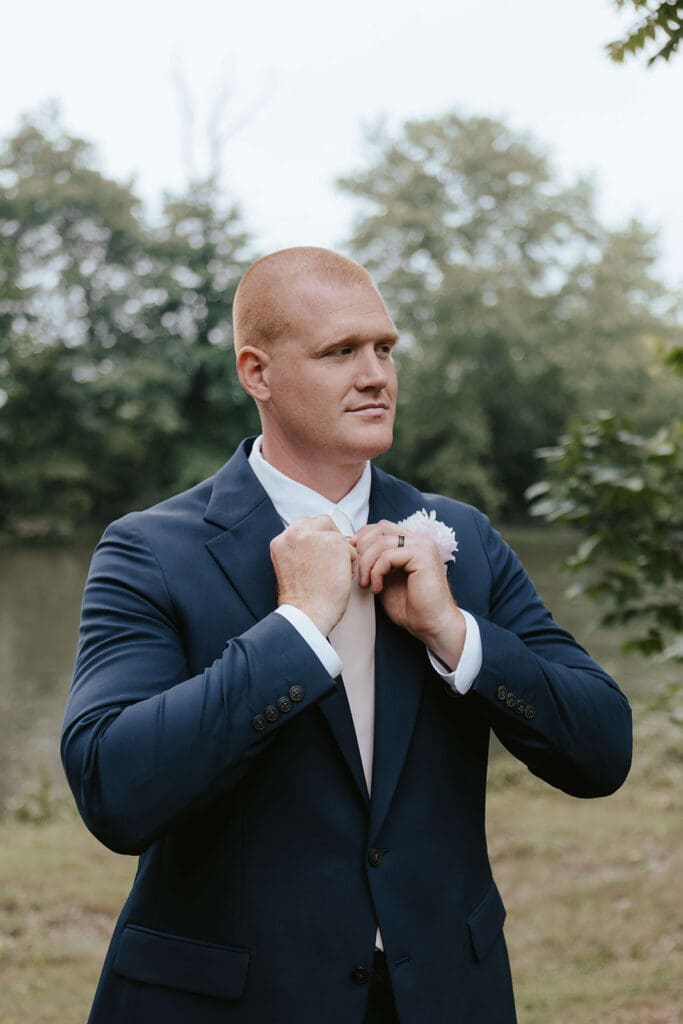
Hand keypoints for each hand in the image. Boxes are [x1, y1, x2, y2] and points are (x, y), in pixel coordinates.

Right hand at [270, 515, 356, 635]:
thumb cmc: (301, 600)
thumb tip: (319, 543)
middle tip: (334, 562)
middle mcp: (295, 533)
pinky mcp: (335, 544)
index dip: (318, 539)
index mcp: (280, 540)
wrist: (306, 615)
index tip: (321, 556)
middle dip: (331, 539)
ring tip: (332, 576)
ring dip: (340, 555)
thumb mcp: (289, 567)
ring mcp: (315, 536)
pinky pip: (352, 551)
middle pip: (323, 522)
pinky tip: (339, 581)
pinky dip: (350, 566)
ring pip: (338, 536)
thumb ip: (299, 550)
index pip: (305, 525)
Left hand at [353, 520, 465, 669]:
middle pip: (380, 528)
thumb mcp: (385, 579)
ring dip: (367, 563)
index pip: (381, 527)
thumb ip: (375, 562)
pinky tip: (377, 588)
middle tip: (357, 572)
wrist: (431, 625)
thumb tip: (353, 549)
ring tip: (366, 584)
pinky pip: (388, 556)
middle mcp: (419, 541)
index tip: (352, 557)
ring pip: (381, 541)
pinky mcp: (423, 557)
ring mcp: (423, 547)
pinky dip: (377, 572)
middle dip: (362, 548)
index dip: (362, 538)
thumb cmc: (411, 607)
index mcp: (412, 544)